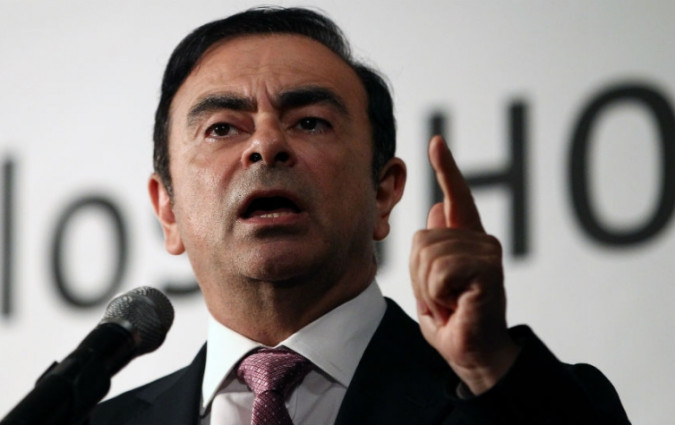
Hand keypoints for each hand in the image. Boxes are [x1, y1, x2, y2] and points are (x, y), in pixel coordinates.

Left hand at [410, 135, 519, 394]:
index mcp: (466, 241)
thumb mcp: (432, 282)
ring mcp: (487, 252)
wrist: (472, 355)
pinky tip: (457, 306)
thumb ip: (434, 248)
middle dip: (418, 276)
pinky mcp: (489, 269)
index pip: (457, 197)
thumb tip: (436, 209)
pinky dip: (438, 295)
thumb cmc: (453, 321)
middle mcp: (480, 240)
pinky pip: (441, 271)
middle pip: (422, 238)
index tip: (436, 142)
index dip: (446, 168)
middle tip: (441, 299)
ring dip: (429, 288)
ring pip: (429, 254)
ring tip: (450, 303)